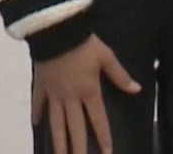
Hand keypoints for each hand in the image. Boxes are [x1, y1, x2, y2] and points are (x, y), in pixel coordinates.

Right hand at [33, 35, 140, 153]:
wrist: (56, 31)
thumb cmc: (84, 44)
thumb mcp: (106, 56)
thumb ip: (120, 75)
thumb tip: (136, 89)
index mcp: (89, 91)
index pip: (98, 120)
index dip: (103, 137)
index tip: (106, 153)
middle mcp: (70, 98)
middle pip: (75, 128)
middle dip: (77, 148)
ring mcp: (53, 94)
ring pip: (55, 122)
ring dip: (57, 141)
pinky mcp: (40, 86)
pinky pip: (38, 104)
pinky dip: (37, 114)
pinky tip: (36, 125)